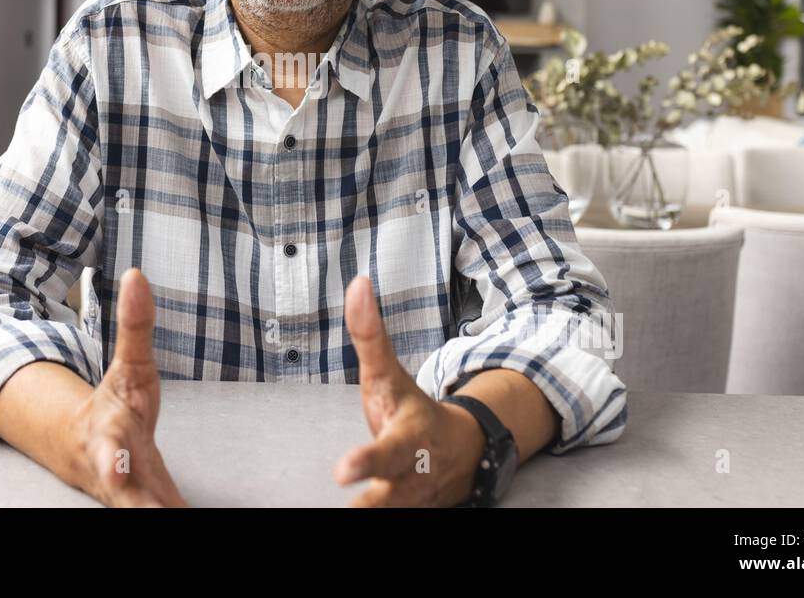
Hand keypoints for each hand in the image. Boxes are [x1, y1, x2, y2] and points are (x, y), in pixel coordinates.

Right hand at [62, 267, 187, 506]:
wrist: (87, 451)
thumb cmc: (115, 405)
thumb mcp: (128, 364)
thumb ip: (135, 325)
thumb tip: (136, 274)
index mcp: (109, 436)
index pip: (109, 450)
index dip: (111, 461)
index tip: (115, 469)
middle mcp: (119, 475)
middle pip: (126, 498)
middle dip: (138, 508)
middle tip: (155, 515)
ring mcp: (135, 497)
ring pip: (146, 512)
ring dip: (165, 514)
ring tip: (187, 518)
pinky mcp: (153, 506)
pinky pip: (168, 514)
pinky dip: (180, 515)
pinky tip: (202, 527)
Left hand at [333, 274, 486, 506]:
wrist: (462, 452)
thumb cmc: (412, 411)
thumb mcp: (389, 374)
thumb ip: (369, 335)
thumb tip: (358, 283)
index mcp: (409, 437)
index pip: (387, 450)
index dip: (366, 461)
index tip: (341, 471)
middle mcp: (412, 475)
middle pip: (393, 494)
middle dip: (372, 504)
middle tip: (347, 498)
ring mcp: (414, 501)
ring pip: (393, 512)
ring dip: (369, 515)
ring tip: (340, 521)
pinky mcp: (411, 513)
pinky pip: (393, 518)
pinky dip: (375, 517)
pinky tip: (345, 520)